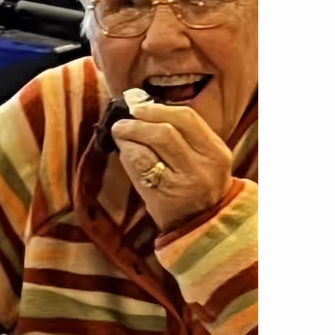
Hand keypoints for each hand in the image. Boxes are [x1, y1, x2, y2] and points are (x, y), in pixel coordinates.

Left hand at [111, 101, 233, 232]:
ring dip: (129, 136)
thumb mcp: (204, 160)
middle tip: (122, 122)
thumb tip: (146, 111)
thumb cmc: (198, 188)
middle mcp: (202, 166)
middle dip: (139, 121)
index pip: (187, 118)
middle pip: (166, 131)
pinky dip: (128, 155)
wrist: (202, 227)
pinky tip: (124, 153)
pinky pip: (140, 168)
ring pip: (152, 147)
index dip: (159, 109)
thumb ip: (184, 137)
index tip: (139, 107)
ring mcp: (183, 183)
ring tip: (119, 134)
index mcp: (216, 151)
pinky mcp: (163, 197)